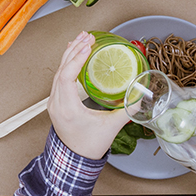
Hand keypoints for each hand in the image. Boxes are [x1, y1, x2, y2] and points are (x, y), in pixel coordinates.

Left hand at [49, 32, 135, 159]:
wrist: (75, 159)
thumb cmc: (90, 145)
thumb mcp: (111, 128)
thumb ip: (127, 111)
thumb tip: (141, 96)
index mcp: (68, 109)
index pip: (66, 77)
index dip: (76, 59)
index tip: (87, 47)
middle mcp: (57, 103)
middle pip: (60, 70)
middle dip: (74, 50)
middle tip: (88, 36)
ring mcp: (53, 102)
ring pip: (57, 72)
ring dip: (70, 54)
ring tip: (81, 39)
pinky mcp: (55, 102)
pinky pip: (58, 77)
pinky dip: (66, 64)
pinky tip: (74, 54)